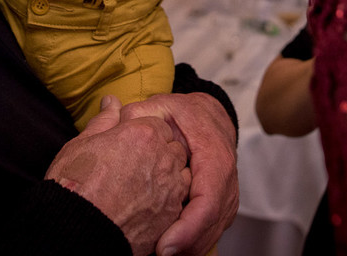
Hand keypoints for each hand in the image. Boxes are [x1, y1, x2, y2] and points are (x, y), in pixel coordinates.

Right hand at [45, 96, 190, 255]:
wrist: (80, 230)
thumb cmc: (75, 184)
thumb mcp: (82, 144)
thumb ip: (104, 120)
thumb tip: (111, 101)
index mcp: (144, 133)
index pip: (158, 125)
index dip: (144, 136)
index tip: (130, 148)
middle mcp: (164, 157)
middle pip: (173, 148)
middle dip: (160, 154)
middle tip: (135, 168)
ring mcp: (171, 187)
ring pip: (181, 175)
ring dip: (168, 177)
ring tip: (142, 188)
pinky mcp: (171, 215)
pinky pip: (179, 201)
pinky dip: (168, 201)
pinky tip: (147, 206)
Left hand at [120, 92, 238, 255]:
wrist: (209, 117)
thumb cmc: (184, 114)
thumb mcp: (161, 106)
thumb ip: (139, 114)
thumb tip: (118, 119)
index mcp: (214, 154)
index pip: (208, 198)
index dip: (189, 226)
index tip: (164, 245)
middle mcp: (226, 178)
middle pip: (212, 223)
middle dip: (187, 245)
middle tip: (156, 255)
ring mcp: (227, 194)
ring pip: (214, 231)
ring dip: (189, 249)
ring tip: (157, 255)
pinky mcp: (222, 206)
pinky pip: (211, 231)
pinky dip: (192, 245)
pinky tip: (169, 250)